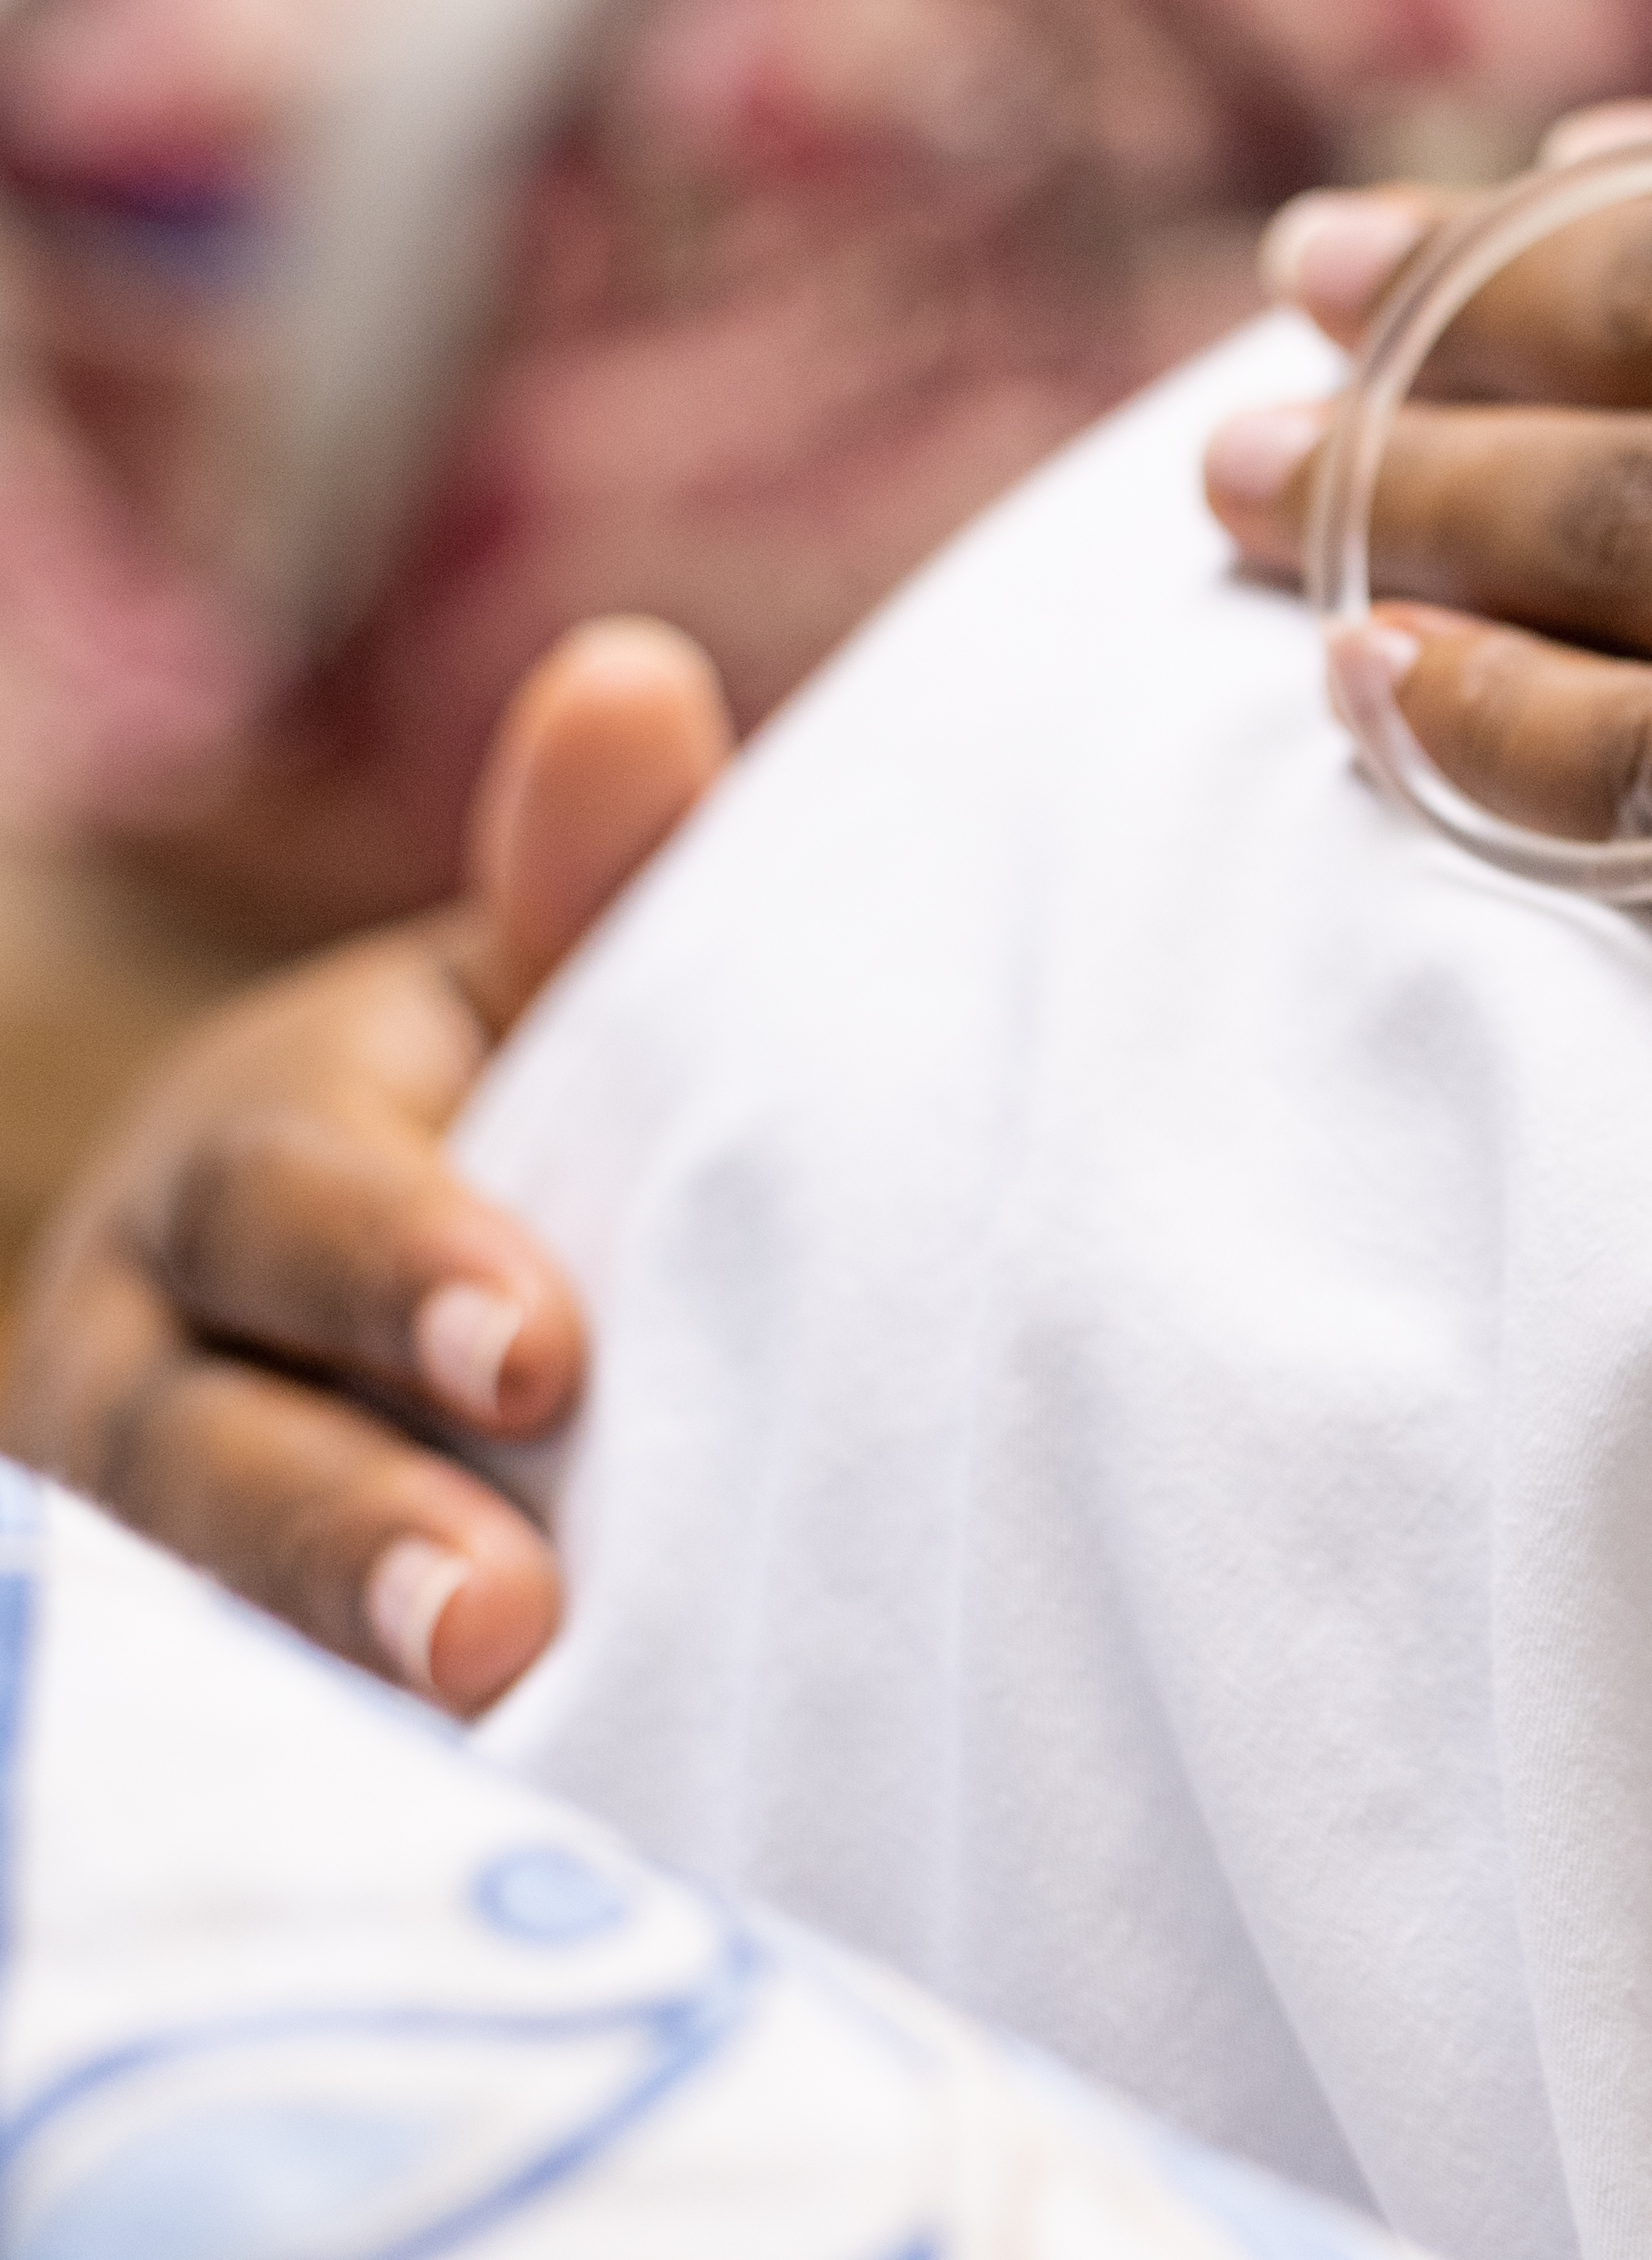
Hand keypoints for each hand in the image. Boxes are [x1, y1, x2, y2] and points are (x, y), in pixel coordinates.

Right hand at [5, 619, 733, 1711]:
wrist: (384, 1298)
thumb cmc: (508, 1118)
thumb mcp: (534, 999)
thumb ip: (584, 879)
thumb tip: (638, 683)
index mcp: (254, 1155)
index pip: (293, 1201)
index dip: (398, 1269)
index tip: (538, 1352)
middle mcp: (149, 1342)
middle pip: (203, 1442)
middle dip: (340, 1530)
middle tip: (502, 1622)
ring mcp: (138, 1521)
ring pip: (178, 1609)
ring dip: (313, 1672)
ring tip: (483, 1733)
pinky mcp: (179, 1659)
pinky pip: (203, 1722)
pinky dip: (295, 1778)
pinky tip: (416, 1843)